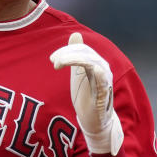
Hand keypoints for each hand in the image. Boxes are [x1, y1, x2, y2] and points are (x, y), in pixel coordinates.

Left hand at [49, 32, 123, 154]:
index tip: (53, 59)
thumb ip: (75, 56)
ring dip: (72, 58)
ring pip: (91, 60)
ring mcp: (104, 78)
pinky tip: (74, 67)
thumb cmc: (86, 97)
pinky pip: (99, 74)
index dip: (67, 50)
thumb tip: (75, 34)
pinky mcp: (104, 90)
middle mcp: (102, 68)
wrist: (94, 122)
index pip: (81, 49)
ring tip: (57, 64)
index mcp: (95, 63)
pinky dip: (88, 67)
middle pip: (85, 52)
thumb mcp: (78, 74)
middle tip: (53, 61)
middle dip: (67, 53)